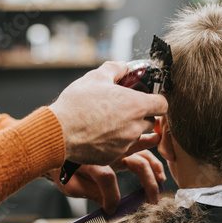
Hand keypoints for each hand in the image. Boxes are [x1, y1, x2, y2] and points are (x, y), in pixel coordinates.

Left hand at [47, 136, 165, 213]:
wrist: (56, 146)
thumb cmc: (62, 168)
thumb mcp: (71, 185)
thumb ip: (91, 193)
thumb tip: (109, 207)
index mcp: (89, 159)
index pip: (107, 177)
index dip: (111, 197)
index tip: (110, 211)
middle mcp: (106, 149)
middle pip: (134, 161)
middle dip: (147, 182)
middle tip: (152, 200)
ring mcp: (114, 146)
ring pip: (141, 153)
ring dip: (154, 168)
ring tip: (161, 182)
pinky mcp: (119, 146)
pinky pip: (140, 149)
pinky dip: (152, 159)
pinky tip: (158, 171)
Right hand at [49, 61, 167, 165]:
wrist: (59, 132)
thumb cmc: (77, 104)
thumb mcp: (96, 77)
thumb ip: (115, 69)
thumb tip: (123, 66)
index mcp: (136, 105)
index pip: (163, 105)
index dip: (156, 100)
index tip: (147, 98)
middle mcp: (135, 126)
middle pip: (150, 121)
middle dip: (140, 115)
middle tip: (123, 108)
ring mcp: (126, 144)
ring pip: (137, 135)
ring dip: (129, 129)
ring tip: (109, 121)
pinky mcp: (115, 156)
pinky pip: (124, 148)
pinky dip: (117, 141)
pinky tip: (101, 134)